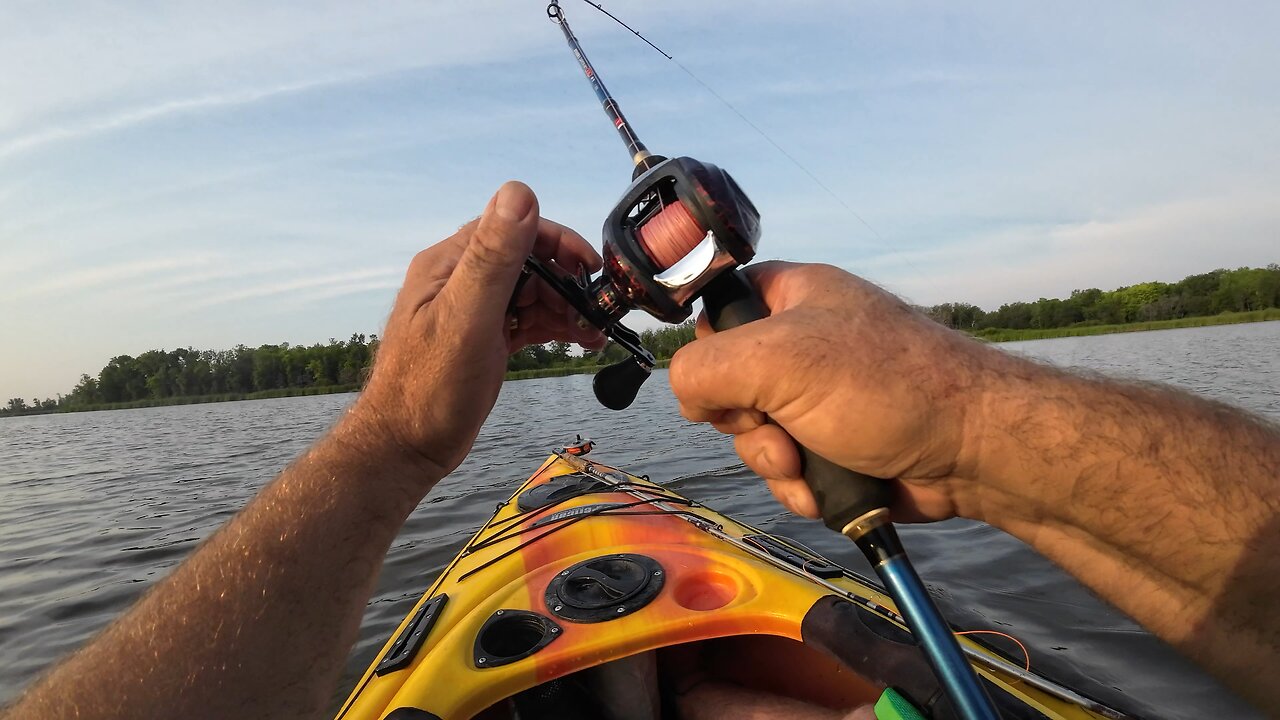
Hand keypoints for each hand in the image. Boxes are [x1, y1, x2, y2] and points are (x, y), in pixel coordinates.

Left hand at [346, 181, 604, 489]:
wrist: (406, 449)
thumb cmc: (428, 389)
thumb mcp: (466, 317)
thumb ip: (493, 257)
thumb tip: (520, 192)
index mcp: (449, 263)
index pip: (513, 228)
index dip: (557, 243)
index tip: (591, 270)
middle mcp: (460, 280)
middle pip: (529, 261)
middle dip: (568, 280)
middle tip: (597, 311)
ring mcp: (473, 311)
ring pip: (533, 292)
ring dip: (567, 305)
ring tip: (595, 332)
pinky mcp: (485, 339)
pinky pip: (528, 319)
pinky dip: (556, 325)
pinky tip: (581, 340)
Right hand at [669, 262, 1008, 523]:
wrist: (971, 449)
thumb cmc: (887, 386)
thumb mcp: (779, 360)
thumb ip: (707, 368)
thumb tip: (689, 397)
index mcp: (790, 296)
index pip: (717, 309)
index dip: (711, 349)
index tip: (728, 378)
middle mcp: (801, 343)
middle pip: (727, 386)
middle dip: (746, 424)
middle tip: (777, 430)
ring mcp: (817, 397)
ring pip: (754, 436)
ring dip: (772, 463)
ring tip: (807, 467)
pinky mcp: (833, 444)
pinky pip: (785, 468)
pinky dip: (798, 485)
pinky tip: (824, 489)